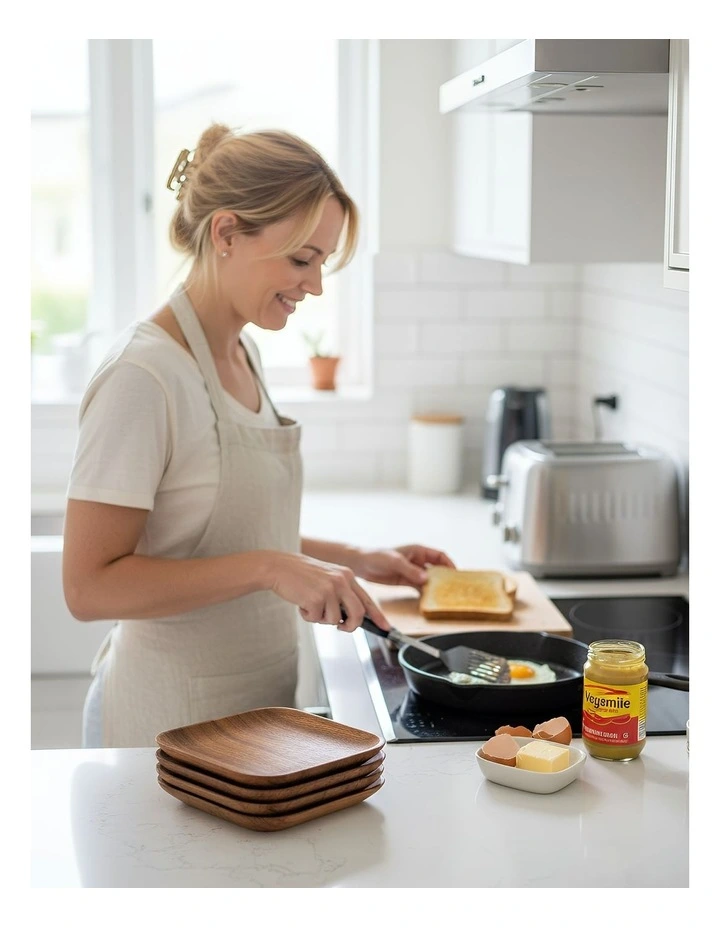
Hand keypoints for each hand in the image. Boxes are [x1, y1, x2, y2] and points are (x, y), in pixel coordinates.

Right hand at [266, 552, 389, 632]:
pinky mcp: (316, 598)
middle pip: (357, 614)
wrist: (279, 567)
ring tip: (310, 604)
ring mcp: (330, 589)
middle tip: (340, 628)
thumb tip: (350, 618)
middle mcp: (341, 581)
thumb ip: (341, 593)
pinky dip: (308, 616)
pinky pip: (317, 619)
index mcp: (347, 575)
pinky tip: (301, 603)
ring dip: (321, 618)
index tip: (385, 627)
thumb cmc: (301, 574)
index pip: (367, 599)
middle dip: (350, 626)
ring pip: (334, 620)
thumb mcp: (327, 577)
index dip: (377, 615)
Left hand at [352, 544, 455, 589]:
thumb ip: (410, 570)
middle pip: (437, 569)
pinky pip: (420, 587)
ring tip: (442, 597)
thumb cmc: (377, 556)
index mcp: (418, 550)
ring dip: (435, 587)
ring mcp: (413, 571)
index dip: (449, 564)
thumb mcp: (395, 561)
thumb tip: (426, 578)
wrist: (362, 565)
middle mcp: (418, 560)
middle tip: (452, 589)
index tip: (456, 574)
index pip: (440, 556)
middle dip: (445, 578)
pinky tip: (428, 600)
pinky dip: (425, 593)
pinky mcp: (406, 581)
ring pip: (429, 580)